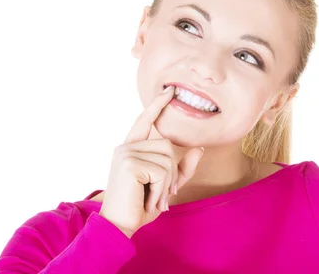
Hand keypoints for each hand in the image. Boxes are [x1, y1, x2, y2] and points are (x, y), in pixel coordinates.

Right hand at [98, 86, 204, 237]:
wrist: (119, 227)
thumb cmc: (140, 206)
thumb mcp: (165, 186)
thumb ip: (181, 169)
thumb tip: (198, 150)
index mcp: (131, 148)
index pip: (145, 120)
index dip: (157, 105)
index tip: (169, 91)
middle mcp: (126, 147)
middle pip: (167, 144)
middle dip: (172, 173)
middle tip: (162, 195)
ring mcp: (126, 153)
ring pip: (167, 158)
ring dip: (167, 184)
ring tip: (155, 199)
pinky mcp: (129, 163)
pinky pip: (162, 170)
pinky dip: (162, 189)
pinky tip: (150, 200)